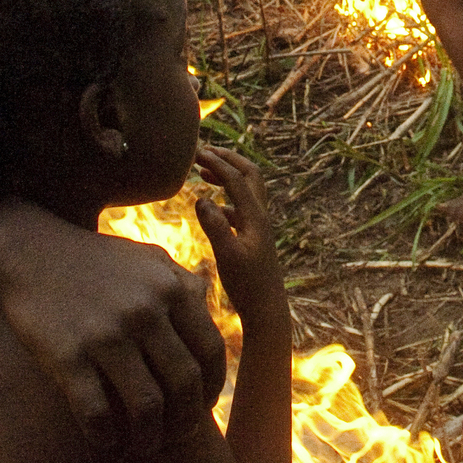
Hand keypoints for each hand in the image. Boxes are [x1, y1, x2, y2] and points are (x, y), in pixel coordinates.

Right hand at [0, 207, 227, 454]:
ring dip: (150, 437)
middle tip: (177, 435)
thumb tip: (210, 306)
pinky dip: (105, 436)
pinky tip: (104, 439)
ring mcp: (105, 335)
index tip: (203, 406)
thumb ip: (182, 281)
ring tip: (144, 445)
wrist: (26, 250)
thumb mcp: (147, 257)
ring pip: (147, 407)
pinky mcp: (66, 356)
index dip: (213, 387)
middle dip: (186, 420)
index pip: (210, 351)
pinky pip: (96, 413)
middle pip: (185, 384)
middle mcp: (144, 312)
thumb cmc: (93, 258)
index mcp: (169, 289)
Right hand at [194, 144, 284, 333]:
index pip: (236, 178)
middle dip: (228, 158)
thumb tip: (201, 198)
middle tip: (205, 151)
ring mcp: (258, 227)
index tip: (196, 151)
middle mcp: (260, 217)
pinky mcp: (253, 239)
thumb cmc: (247, 286)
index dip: (216, 162)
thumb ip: (214, 227)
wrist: (267, 311)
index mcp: (254, 217)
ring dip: (227, 176)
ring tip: (204, 171)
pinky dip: (226, 199)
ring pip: (246, 190)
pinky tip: (211, 207)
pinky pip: (240, 208)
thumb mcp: (227, 256)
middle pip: (249, 174)